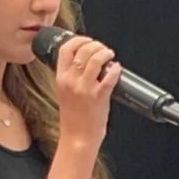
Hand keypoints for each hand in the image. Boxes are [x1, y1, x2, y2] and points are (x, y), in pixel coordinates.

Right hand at [52, 36, 119, 150]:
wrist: (77, 138)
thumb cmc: (73, 119)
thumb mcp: (64, 93)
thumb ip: (71, 77)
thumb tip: (85, 61)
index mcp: (61, 79)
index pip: (65, 50)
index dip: (78, 40)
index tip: (87, 40)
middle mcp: (71, 82)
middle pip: (83, 50)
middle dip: (96, 45)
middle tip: (102, 49)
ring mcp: (85, 89)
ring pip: (96, 59)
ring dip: (106, 53)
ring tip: (110, 55)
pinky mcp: (99, 96)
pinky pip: (110, 76)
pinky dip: (115, 69)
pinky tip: (117, 69)